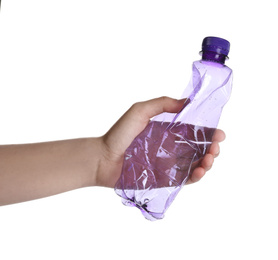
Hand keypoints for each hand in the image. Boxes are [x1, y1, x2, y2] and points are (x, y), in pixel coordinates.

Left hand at [97, 96, 224, 187]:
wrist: (103, 158)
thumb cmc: (119, 134)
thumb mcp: (140, 111)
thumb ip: (162, 104)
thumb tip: (187, 101)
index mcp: (167, 131)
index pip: (193, 131)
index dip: (208, 132)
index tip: (219, 133)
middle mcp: (170, 147)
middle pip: (198, 148)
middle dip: (211, 148)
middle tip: (215, 148)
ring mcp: (168, 164)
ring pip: (195, 164)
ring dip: (207, 162)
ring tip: (209, 159)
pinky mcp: (164, 179)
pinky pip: (184, 179)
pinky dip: (196, 176)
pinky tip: (199, 171)